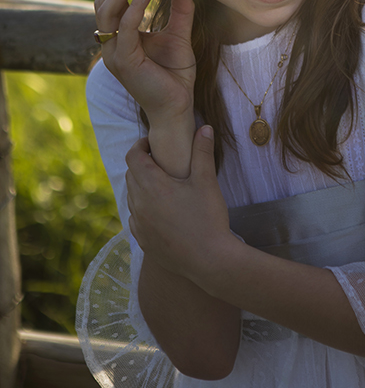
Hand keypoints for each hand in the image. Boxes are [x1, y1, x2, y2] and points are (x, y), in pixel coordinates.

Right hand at [94, 0, 195, 132]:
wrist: (177, 107)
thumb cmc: (175, 76)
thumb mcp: (179, 35)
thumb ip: (180, 10)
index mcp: (119, 38)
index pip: (110, 3)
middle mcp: (111, 44)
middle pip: (102, 2)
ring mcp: (113, 52)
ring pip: (106, 11)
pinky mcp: (123, 60)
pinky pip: (125, 26)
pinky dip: (136, 6)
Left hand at [126, 128, 237, 285]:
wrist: (210, 260)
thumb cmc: (208, 217)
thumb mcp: (207, 181)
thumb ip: (203, 151)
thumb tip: (205, 127)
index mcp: (151, 185)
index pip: (133, 156)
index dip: (141, 145)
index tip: (154, 144)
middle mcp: (139, 204)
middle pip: (131, 175)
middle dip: (143, 164)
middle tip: (161, 161)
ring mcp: (139, 224)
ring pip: (132, 197)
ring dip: (142, 186)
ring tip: (163, 185)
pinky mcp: (143, 240)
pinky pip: (136, 217)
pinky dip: (144, 208)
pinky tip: (162, 210)